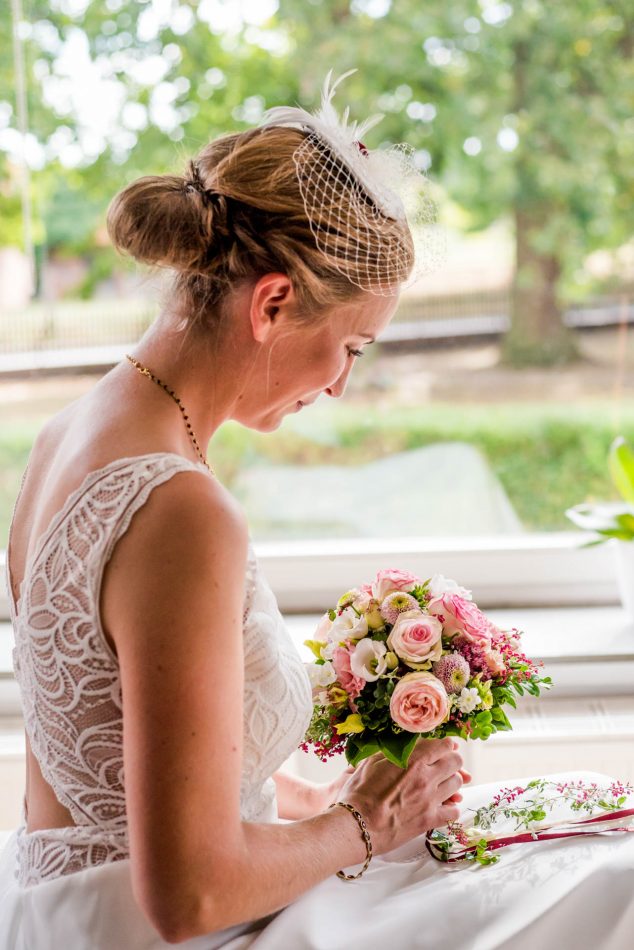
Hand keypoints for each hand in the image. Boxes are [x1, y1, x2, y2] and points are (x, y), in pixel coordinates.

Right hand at [332, 737, 470, 855]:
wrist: (356, 825)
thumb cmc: (359, 793)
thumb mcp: (373, 762)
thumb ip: (394, 751)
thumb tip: (409, 745)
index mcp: (412, 759)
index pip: (444, 745)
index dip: (445, 745)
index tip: (443, 748)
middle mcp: (425, 777)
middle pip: (455, 762)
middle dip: (451, 760)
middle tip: (442, 765)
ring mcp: (430, 799)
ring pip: (457, 783)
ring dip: (450, 781)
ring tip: (440, 784)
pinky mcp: (429, 820)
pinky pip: (454, 811)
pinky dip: (450, 807)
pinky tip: (440, 806)